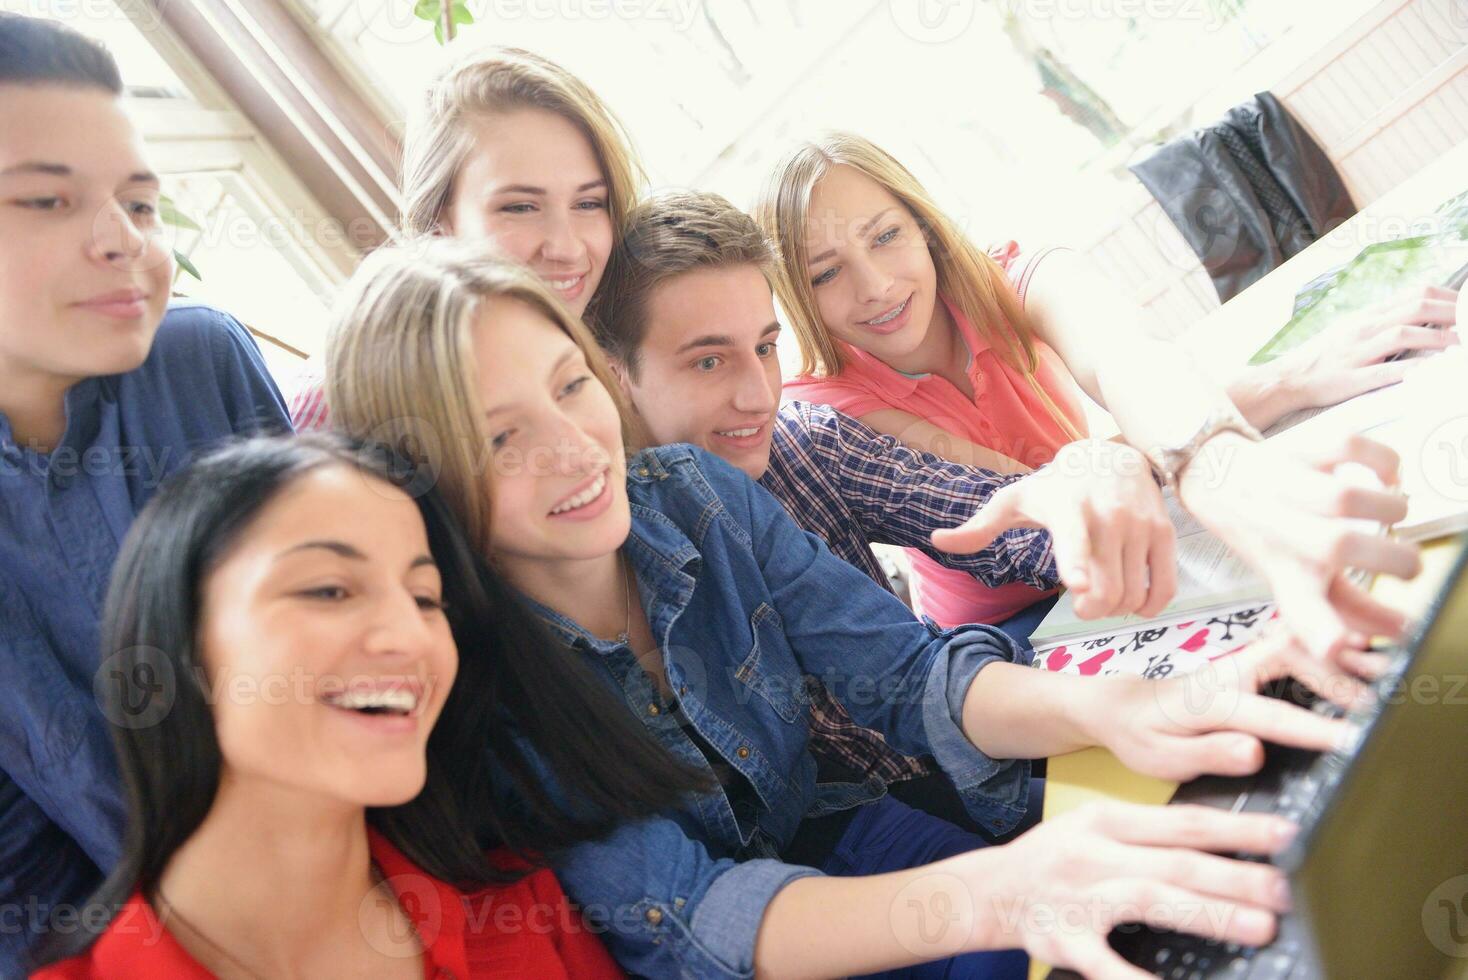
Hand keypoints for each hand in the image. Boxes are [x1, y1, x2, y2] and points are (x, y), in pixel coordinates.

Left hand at [931, 439, 1176, 619]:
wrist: (1111, 454)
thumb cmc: (1054, 486)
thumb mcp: (1014, 500)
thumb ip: (979, 527)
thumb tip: (936, 542)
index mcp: (1066, 508)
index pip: (1073, 538)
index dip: (1076, 563)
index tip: (1077, 586)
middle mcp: (1107, 515)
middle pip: (1104, 587)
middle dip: (1090, 610)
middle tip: (1081, 603)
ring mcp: (1139, 524)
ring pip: (1131, 592)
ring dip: (1116, 608)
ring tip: (1103, 595)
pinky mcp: (1163, 532)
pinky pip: (1162, 587)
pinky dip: (1148, 604)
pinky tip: (1134, 600)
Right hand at [974, 801, 1295, 977]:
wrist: (987, 890)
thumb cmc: (1053, 858)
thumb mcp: (1093, 826)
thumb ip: (1148, 832)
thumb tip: (1220, 842)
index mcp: (1105, 821)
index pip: (1182, 822)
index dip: (1236, 828)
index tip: (1285, 833)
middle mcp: (1093, 855)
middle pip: (1175, 863)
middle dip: (1235, 876)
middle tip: (1285, 889)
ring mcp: (1079, 898)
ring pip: (1152, 901)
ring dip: (1209, 913)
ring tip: (1259, 925)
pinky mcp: (1064, 941)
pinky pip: (1108, 964)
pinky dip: (1140, 979)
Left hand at [1092, 631, 1363, 781]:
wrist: (1117, 704)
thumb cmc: (1141, 734)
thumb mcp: (1163, 757)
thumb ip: (1208, 754)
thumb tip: (1254, 752)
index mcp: (1208, 700)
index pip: (1269, 714)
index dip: (1312, 729)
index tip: (1350, 740)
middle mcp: (1228, 672)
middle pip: (1289, 656)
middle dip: (1335, 676)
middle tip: (1375, 703)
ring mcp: (1240, 662)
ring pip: (1295, 644)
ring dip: (1336, 657)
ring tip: (1379, 675)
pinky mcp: (1249, 661)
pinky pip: (1293, 646)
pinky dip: (1325, 650)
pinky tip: (1355, 658)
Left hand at [1177, 432, 1419, 660]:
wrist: (1214, 477)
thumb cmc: (1266, 533)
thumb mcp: (1297, 575)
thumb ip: (1346, 605)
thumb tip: (1396, 630)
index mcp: (1283, 572)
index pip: (1301, 609)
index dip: (1325, 632)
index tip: (1344, 648)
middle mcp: (1279, 532)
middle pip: (1336, 545)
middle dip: (1390, 558)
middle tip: (1410, 565)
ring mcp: (1285, 488)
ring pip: (1344, 495)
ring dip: (1391, 506)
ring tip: (1396, 513)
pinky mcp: (1295, 450)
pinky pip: (1348, 444)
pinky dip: (1383, 460)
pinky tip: (1386, 476)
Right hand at [1267, 285, 1458, 420]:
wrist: (1286, 379)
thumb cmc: (1322, 358)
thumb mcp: (1352, 331)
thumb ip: (1383, 322)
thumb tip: (1418, 315)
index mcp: (1368, 316)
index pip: (1416, 294)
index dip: (1449, 297)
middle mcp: (1364, 328)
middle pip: (1416, 308)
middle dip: (1453, 312)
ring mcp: (1357, 352)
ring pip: (1404, 334)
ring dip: (1439, 338)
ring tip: (1464, 344)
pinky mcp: (1351, 378)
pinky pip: (1386, 371)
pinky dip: (1413, 370)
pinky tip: (1433, 372)